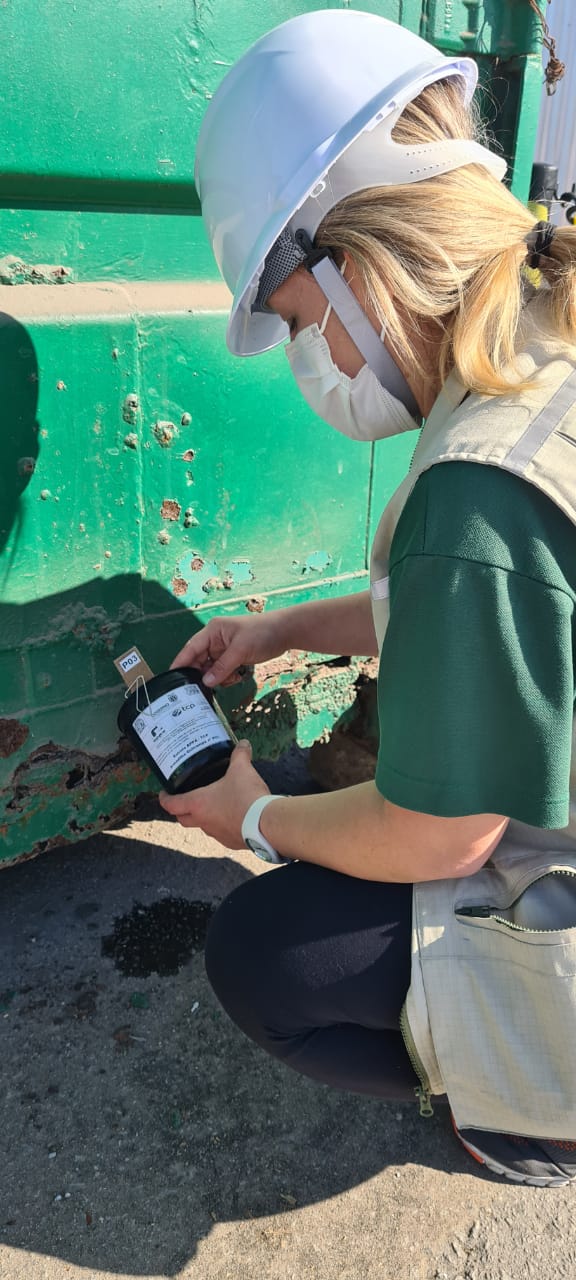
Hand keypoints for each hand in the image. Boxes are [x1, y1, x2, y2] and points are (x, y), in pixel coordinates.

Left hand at [158, 741, 268, 847]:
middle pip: (183, 819)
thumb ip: (240, 755)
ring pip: (203, 826)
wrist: (266, 824)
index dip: (164, 798)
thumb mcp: (242, 769)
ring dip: (204, 817)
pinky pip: (222, 833)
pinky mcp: (231, 842)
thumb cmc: (247, 796)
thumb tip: (243, 744)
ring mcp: (217, 834)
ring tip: (214, 804)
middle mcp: (203, 822)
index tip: (164, 793)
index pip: (171, 804)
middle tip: (185, 798)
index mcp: (198, 804)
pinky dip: (223, 825)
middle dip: (181, 810)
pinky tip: (234, 816)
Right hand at [170, 613, 287, 686]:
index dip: (180, 663)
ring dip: (218, 677)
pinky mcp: (233, 657)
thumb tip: (206, 682)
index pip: (190, 648)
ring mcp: (224, 649)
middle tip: (202, 689)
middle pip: (199, 661)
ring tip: (230, 678)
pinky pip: (222, 671)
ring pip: (211, 668)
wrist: (285, 632)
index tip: (171, 679)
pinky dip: (227, 677)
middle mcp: (215, 640)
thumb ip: (222, 667)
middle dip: (202, 674)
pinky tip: (237, 677)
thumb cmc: (262, 633)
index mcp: (212, 631)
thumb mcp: (241, 650)